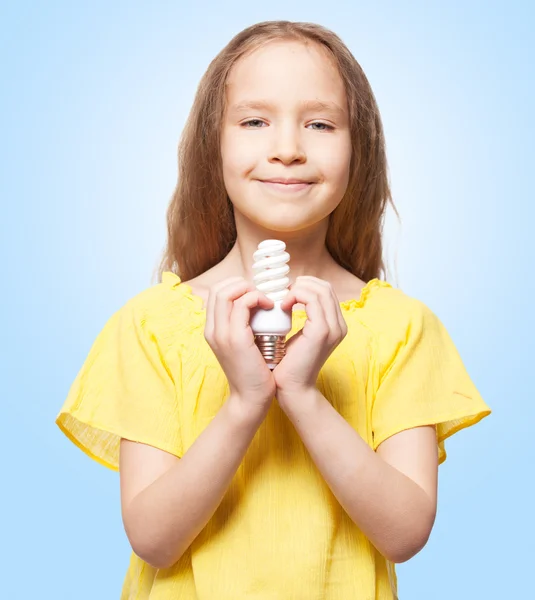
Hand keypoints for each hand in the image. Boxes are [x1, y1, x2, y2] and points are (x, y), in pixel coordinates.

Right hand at [204, 276, 276, 411]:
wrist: (251, 398)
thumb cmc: (253, 372)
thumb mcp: (243, 345)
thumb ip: (243, 326)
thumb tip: (257, 306)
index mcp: (212, 330)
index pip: (216, 293)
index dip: (236, 286)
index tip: (256, 294)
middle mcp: (212, 330)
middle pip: (218, 288)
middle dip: (242, 283)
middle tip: (261, 294)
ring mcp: (221, 334)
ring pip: (226, 292)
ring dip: (249, 289)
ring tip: (266, 300)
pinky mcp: (235, 338)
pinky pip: (242, 305)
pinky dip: (257, 299)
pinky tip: (270, 307)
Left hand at [273, 276, 347, 409]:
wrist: (292, 389)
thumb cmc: (289, 364)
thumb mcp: (299, 335)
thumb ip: (303, 317)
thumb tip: (289, 296)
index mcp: (336, 325)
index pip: (326, 291)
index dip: (306, 285)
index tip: (286, 292)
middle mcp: (340, 326)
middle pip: (325, 287)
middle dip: (302, 283)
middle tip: (283, 293)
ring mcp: (334, 328)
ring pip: (320, 290)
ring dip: (298, 289)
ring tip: (282, 300)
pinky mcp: (322, 331)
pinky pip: (312, 300)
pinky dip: (296, 296)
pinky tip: (283, 305)